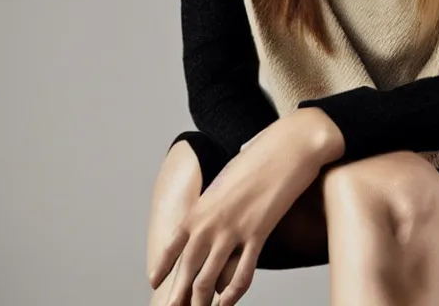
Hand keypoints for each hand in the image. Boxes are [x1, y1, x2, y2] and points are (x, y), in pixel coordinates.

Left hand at [149, 107, 344, 305]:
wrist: (284, 148)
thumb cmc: (255, 159)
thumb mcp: (224, 179)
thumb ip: (214, 202)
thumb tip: (210, 218)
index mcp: (200, 205)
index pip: (173, 243)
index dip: (163, 266)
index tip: (153, 281)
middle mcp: (211, 221)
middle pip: (188, 268)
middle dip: (178, 294)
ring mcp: (233, 229)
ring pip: (210, 278)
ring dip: (202, 301)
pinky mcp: (258, 234)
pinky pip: (242, 273)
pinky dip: (232, 293)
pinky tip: (226, 303)